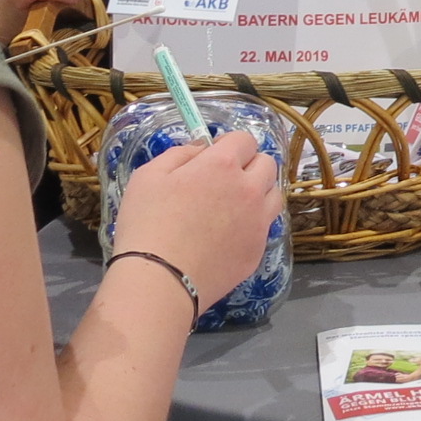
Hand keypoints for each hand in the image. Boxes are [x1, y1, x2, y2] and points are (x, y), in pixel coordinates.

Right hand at [110, 132, 283, 308]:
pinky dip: (253, 224)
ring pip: (273, 195)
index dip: (229, 145)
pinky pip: (265, 226)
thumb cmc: (147, 224)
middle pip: (267, 164)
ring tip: (232, 206)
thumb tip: (202, 148)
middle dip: (249, 165)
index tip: (213, 157)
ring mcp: (258, 222)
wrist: (161, 281)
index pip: (244, 139)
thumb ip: (180, 154)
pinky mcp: (258, 250)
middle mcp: (249, 190)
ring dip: (259, 193)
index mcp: (222, 165)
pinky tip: (228, 235)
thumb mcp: (149, 176)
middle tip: (224, 181)